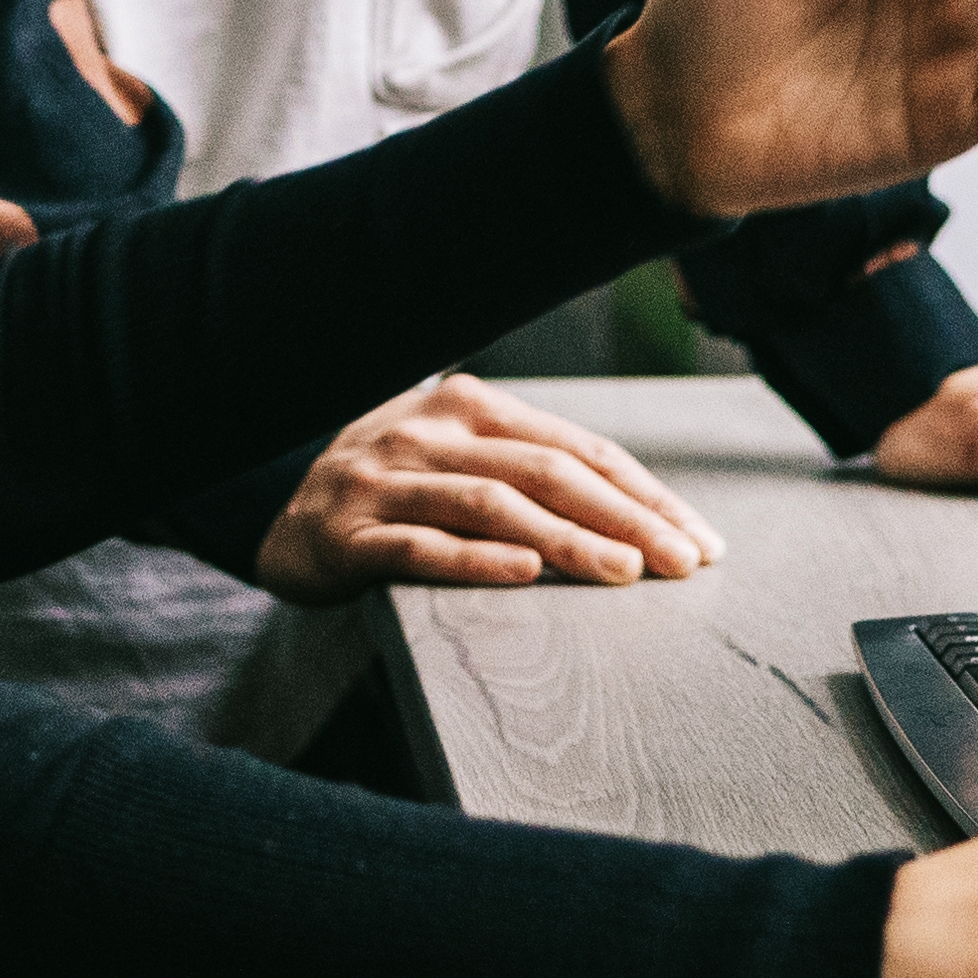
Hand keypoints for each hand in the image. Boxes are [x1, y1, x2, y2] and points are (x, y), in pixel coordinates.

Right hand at [250, 374, 721, 598]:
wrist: (279, 513)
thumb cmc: (394, 489)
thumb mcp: (456, 456)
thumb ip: (527, 468)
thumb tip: (640, 515)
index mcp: (468, 405)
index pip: (576, 447)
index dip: (644, 493)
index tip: (699, 538)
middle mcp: (428, 432)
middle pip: (546, 472)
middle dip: (625, 518)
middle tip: (683, 561)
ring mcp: (384, 480)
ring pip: (492, 506)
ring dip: (568, 539)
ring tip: (624, 572)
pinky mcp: (348, 534)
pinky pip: (421, 546)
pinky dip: (476, 559)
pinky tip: (525, 573)